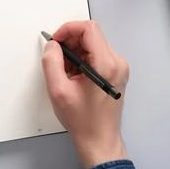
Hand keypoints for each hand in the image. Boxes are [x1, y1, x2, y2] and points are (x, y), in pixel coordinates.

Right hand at [41, 21, 128, 168]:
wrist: (99, 139)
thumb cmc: (83, 120)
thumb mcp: (58, 90)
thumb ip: (52, 62)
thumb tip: (52, 45)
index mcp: (106, 64)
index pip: (88, 28)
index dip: (67, 30)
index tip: (55, 41)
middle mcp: (116, 63)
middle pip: (90, 35)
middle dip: (69, 42)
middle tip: (56, 59)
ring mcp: (117, 67)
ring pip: (91, 44)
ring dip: (74, 52)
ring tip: (64, 72)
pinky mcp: (114, 72)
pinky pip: (95, 54)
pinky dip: (80, 60)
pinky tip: (72, 76)